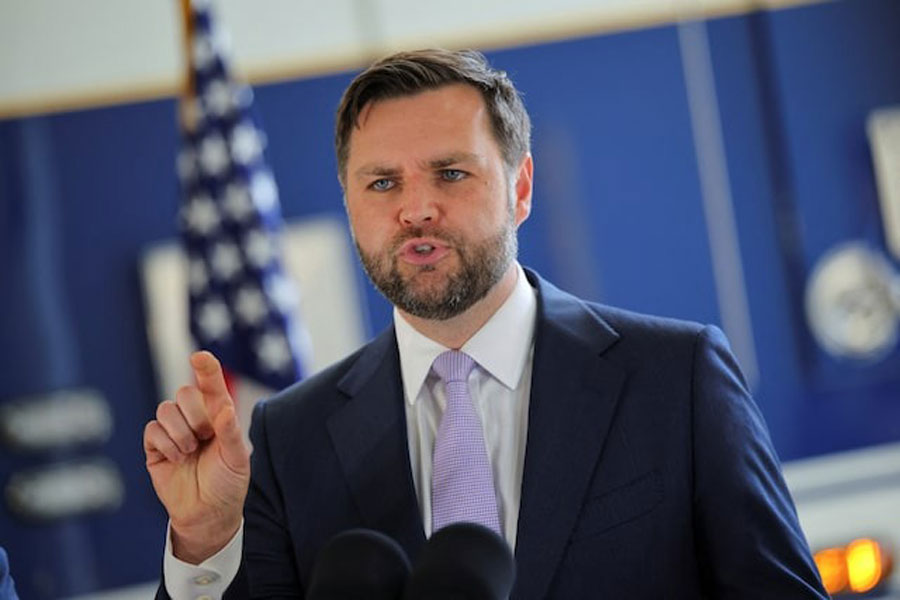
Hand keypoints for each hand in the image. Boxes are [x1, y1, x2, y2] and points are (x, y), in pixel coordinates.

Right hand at [143, 351, 249, 563]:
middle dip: (195, 414)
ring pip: (166, 409)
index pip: (211, 385)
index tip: (200, 357)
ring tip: (191, 451)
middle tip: (205, 437)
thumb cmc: (228, 483)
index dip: (206, 368)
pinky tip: (177, 458)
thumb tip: (225, 409)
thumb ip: (231, 433)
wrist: (208, 513)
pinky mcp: (155, 446)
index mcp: (219, 415)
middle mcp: (195, 418)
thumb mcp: (237, 459)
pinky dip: (166, 443)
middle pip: (185, 393)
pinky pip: (152, 430)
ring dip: (180, 431)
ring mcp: (174, 431)